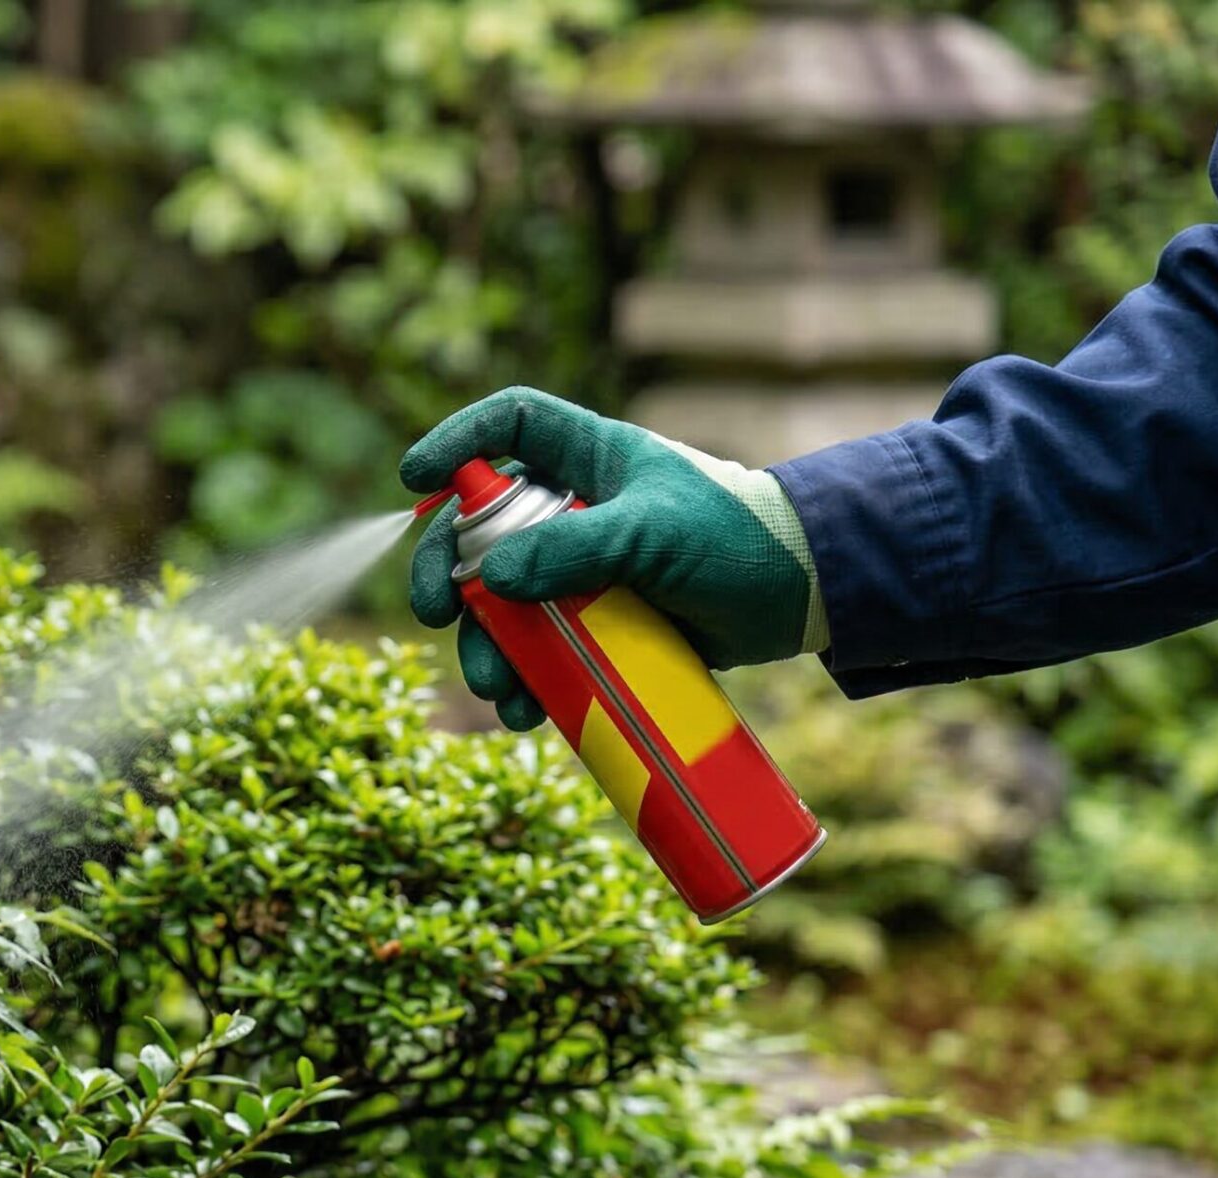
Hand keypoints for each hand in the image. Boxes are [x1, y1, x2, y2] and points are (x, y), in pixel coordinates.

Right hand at [401, 388, 827, 730]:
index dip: (456, 443)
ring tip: (496, 687)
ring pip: (503, 603)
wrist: (805, 597)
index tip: (412, 479)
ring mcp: (584, 571)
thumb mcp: (652, 535)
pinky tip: (526, 712)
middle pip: (479, 530)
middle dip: (449, 576)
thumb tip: (491, 580)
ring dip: (486, 646)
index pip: (507, 426)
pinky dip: (526, 682)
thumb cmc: (737, 539)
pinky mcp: (600, 626)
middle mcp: (575, 509)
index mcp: (589, 459)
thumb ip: (571, 550)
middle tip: (437, 616)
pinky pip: (542, 650)